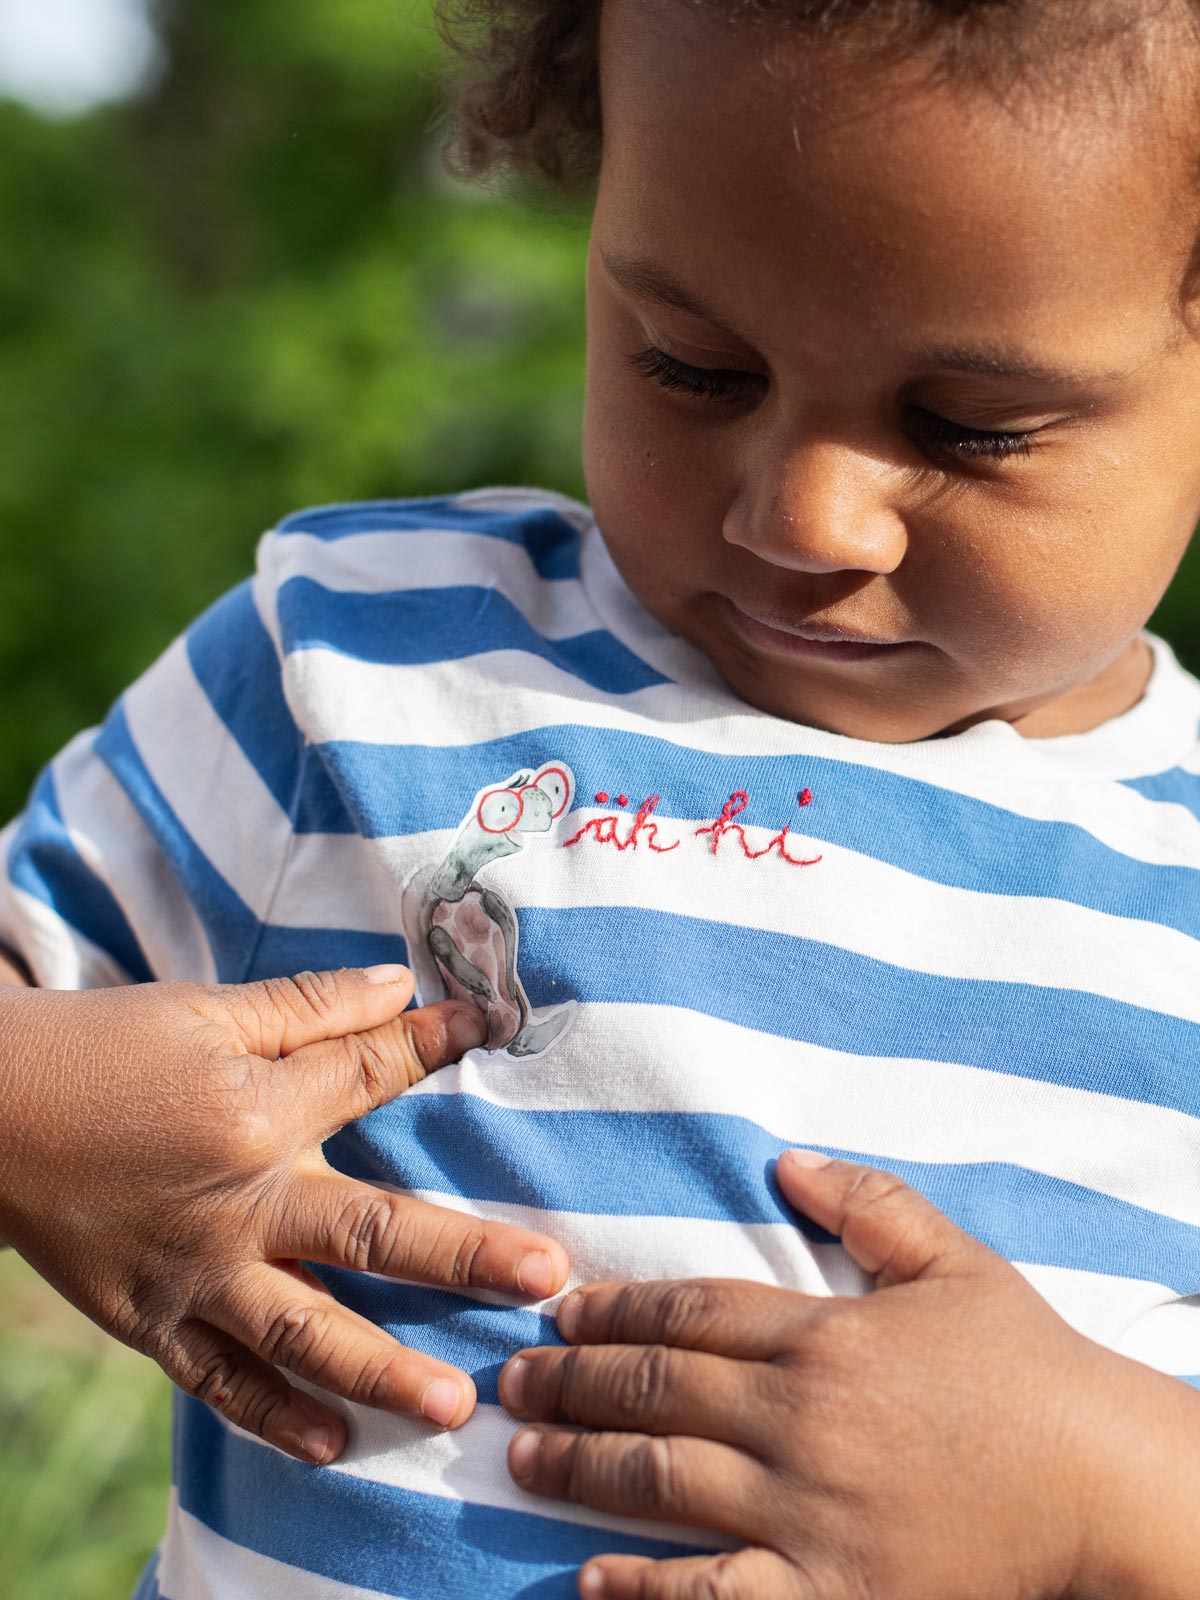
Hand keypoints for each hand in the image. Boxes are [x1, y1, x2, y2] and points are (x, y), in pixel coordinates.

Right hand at [0, 965, 568, 1464]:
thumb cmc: (104, 1050)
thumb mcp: (207, 1011)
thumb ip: (310, 1006)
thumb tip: (404, 988)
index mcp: (258, 1112)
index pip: (373, 1077)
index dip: (433, 1046)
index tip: (487, 1031)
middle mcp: (239, 1203)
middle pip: (372, 1235)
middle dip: (466, 1259)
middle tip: (546, 1282)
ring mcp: (196, 1272)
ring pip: (305, 1333)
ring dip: (384, 1372)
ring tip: (453, 1403)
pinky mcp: (152, 1319)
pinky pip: (221, 1382)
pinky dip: (274, 1418)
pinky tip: (333, 1444)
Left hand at [497, 1151, 1199, 1599]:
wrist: (1101, 1485)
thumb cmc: (1028, 1368)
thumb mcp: (955, 1263)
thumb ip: (869, 1203)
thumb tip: (787, 1161)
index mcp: (825, 1336)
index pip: (690, 1311)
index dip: (616, 1308)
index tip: (562, 1310)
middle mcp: (801, 1419)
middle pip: (658, 1390)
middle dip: (573, 1381)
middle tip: (513, 1378)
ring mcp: (810, 1512)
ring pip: (664, 1482)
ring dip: (581, 1466)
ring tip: (522, 1454)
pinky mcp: (831, 1593)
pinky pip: (715, 1596)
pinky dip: (646, 1590)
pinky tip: (591, 1581)